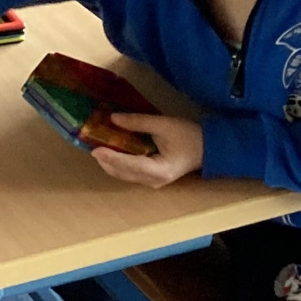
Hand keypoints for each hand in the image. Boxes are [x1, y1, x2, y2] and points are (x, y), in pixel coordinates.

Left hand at [90, 114, 204, 186]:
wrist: (208, 148)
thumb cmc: (189, 136)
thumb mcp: (164, 125)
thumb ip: (138, 122)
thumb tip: (113, 118)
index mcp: (159, 170)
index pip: (129, 165)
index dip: (111, 157)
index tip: (95, 149)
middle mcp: (153, 181)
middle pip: (122, 172)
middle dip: (105, 159)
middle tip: (91, 143)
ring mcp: (152, 182)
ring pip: (123, 174)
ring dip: (109, 161)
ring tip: (97, 144)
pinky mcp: (150, 178)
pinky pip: (129, 172)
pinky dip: (118, 162)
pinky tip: (111, 149)